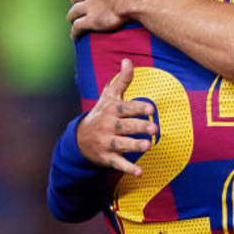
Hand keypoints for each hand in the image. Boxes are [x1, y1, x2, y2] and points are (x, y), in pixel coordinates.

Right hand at [77, 58, 156, 176]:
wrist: (79, 138)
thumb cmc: (102, 114)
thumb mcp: (109, 97)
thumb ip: (122, 80)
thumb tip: (128, 60)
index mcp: (111, 111)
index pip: (125, 108)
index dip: (138, 108)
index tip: (151, 109)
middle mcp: (108, 126)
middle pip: (124, 126)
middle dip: (139, 127)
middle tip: (154, 128)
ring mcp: (107, 143)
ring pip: (121, 145)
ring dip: (134, 146)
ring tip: (149, 146)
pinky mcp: (107, 158)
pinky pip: (117, 164)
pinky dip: (128, 169)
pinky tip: (140, 173)